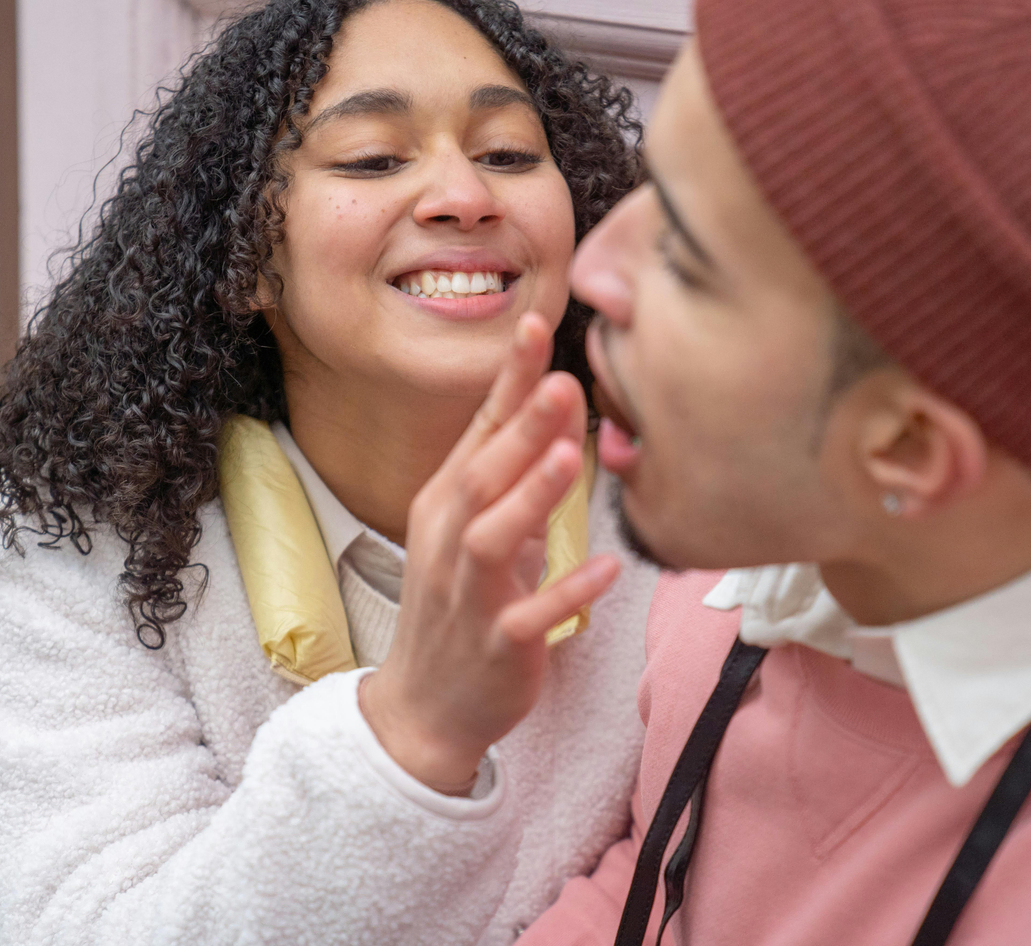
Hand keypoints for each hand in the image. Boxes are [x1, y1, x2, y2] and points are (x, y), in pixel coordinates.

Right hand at [359, 313, 621, 792]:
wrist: (424, 706)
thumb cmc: (462, 604)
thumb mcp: (483, 527)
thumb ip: (520, 470)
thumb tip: (566, 405)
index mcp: (446, 502)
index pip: (479, 429)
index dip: (508, 381)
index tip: (536, 323)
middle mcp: (450, 539)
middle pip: (482, 473)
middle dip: (522, 427)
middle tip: (563, 380)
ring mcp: (469, 593)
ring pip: (493, 537)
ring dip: (533, 496)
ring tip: (575, 457)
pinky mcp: (496, 644)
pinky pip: (530, 616)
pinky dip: (567, 592)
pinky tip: (605, 568)